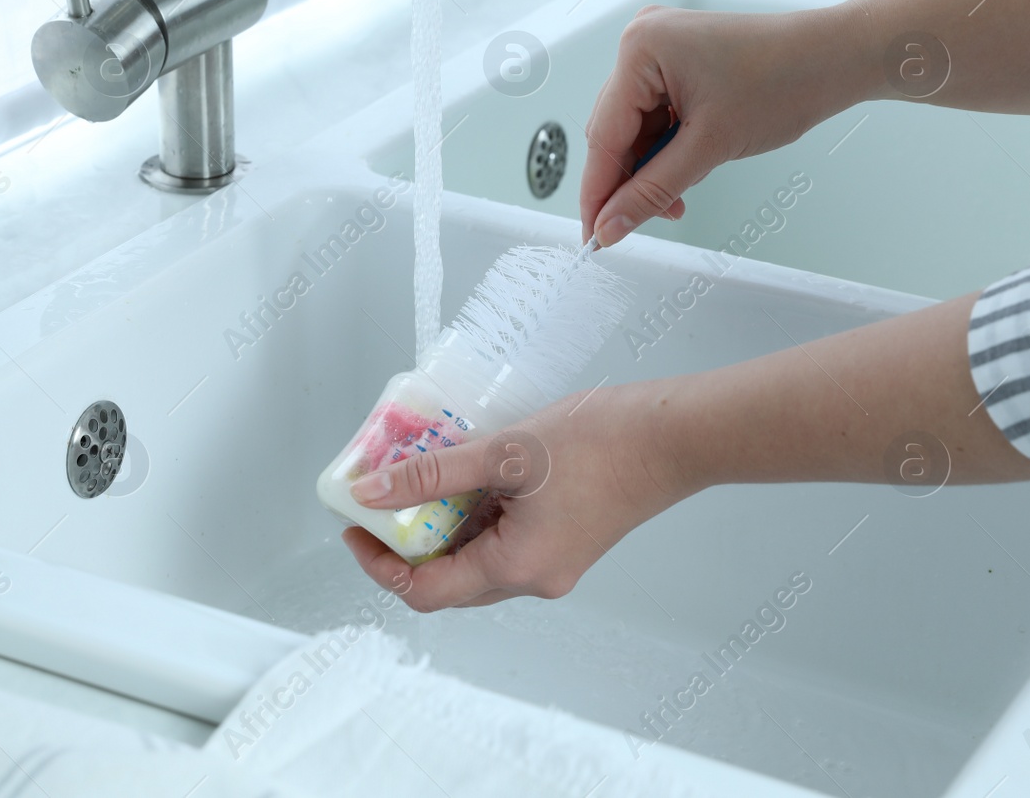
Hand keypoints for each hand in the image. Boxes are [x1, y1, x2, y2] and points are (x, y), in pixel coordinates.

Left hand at [341, 386, 694, 610]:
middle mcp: (534, 579)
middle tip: (380, 495)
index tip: (355, 525)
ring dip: (441, 523)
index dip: (380, 564)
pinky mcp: (564, 540)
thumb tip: (371, 492)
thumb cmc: (599, 443)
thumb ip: (432, 474)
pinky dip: (474, 512)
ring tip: (417, 474)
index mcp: (517, 569)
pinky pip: (502, 539)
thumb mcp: (502, 452)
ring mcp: (552, 562)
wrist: (674, 436)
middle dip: (406, 540)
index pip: (425, 592)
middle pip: (448, 580)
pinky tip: (463, 470)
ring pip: (475, 556)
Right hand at [580, 4, 863, 245]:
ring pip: (634, 128)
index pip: (603, 135)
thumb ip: (652, 192)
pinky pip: (654, 115)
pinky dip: (666, 149)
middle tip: (627, 226)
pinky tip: (683, 171)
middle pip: (614, 131)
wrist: (836, 59)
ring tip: (673, 200)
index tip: (593, 233)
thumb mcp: (709, 148)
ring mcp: (659, 50)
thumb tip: (610, 226)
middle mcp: (642, 41)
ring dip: (650, 169)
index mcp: (640, 49)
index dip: (597, 191)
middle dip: (627, 181)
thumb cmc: (786, 81)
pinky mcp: (677, 62)